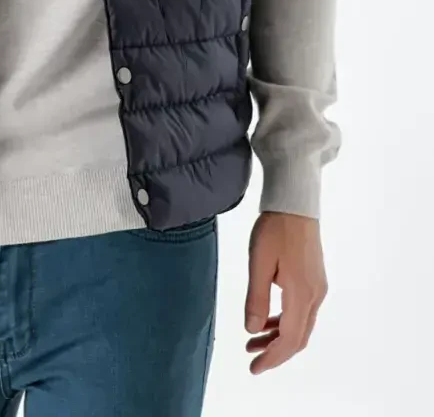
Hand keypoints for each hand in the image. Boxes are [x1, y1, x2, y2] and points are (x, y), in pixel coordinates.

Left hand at [244, 211, 327, 373]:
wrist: (296, 202)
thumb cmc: (276, 228)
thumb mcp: (259, 263)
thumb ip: (256, 298)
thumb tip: (252, 329)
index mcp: (301, 293)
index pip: (290, 339)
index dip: (272, 358)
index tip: (254, 368)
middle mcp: (315, 295)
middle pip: (299, 338)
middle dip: (276, 352)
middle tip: (252, 360)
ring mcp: (317, 287)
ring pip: (301, 326)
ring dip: (279, 337)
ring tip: (253, 340)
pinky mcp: (314, 280)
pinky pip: (302, 312)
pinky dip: (285, 322)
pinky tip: (268, 321)